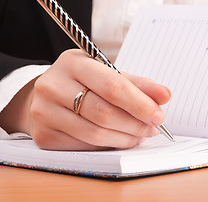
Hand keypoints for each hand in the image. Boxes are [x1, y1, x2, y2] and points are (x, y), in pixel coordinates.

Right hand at [0, 49, 170, 150]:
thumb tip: (164, 95)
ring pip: (94, 133)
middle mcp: (52, 85)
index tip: (158, 114)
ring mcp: (44, 112)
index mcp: (72, 62)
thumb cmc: (81, 82)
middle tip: (152, 128)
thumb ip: (135, 84)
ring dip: (124, 138)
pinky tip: (118, 139)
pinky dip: (107, 145)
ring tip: (139, 135)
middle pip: (103, 112)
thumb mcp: (104, 73)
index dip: (139, 103)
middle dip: (135, 124)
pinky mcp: (43, 135)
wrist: (45, 96)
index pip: (112, 85)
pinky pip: (83, 145)